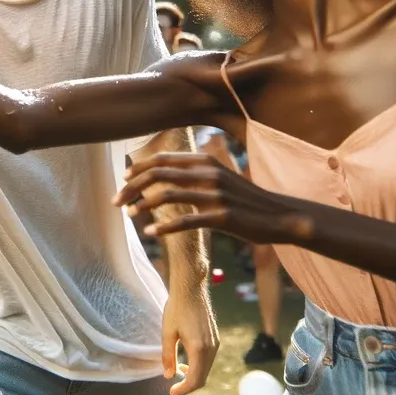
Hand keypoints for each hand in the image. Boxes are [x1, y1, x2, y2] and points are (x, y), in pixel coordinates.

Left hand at [117, 152, 312, 246]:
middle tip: (115, 201)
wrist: (280, 216)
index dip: (138, 169)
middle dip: (131, 187)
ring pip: (168, 195)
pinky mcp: (223, 217)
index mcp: (205, 161)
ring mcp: (216, 195)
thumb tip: (162, 174)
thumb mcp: (219, 177)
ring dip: (143, 205)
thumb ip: (193, 172)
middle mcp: (208, 173)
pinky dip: (165, 227)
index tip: (122, 180)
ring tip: (129, 215)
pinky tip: (151, 234)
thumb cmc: (244, 198)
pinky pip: (186, 221)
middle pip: (158, 174)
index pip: (162, 159)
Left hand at [161, 283, 219, 394]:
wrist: (191, 289)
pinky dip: (199, 366)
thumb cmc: (176, 308)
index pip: (195, 379)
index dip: (183, 390)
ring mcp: (215, 343)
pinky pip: (209, 359)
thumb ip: (168, 356)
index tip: (171, 394)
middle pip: (203, 377)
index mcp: (199, 349)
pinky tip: (187, 361)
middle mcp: (211, 348)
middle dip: (189, 386)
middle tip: (173, 389)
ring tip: (178, 372)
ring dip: (194, 375)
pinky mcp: (215, 338)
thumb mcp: (168, 333)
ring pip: (207, 369)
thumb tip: (169, 375)